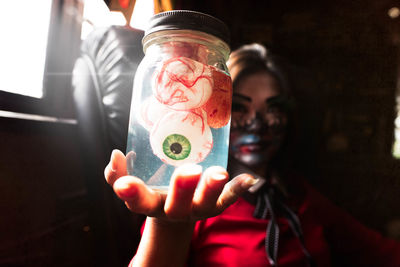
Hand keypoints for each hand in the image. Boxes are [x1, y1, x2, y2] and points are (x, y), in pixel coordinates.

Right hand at [104, 149, 257, 221]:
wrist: (173, 211)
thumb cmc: (151, 190)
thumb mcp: (132, 182)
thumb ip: (118, 172)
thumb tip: (116, 154)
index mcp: (150, 204)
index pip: (137, 201)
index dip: (131, 193)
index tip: (126, 184)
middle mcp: (174, 210)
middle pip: (177, 205)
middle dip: (182, 189)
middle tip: (188, 171)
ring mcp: (197, 209)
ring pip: (206, 203)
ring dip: (213, 189)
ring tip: (220, 173)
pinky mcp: (215, 206)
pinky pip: (228, 199)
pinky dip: (239, 190)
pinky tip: (250, 178)